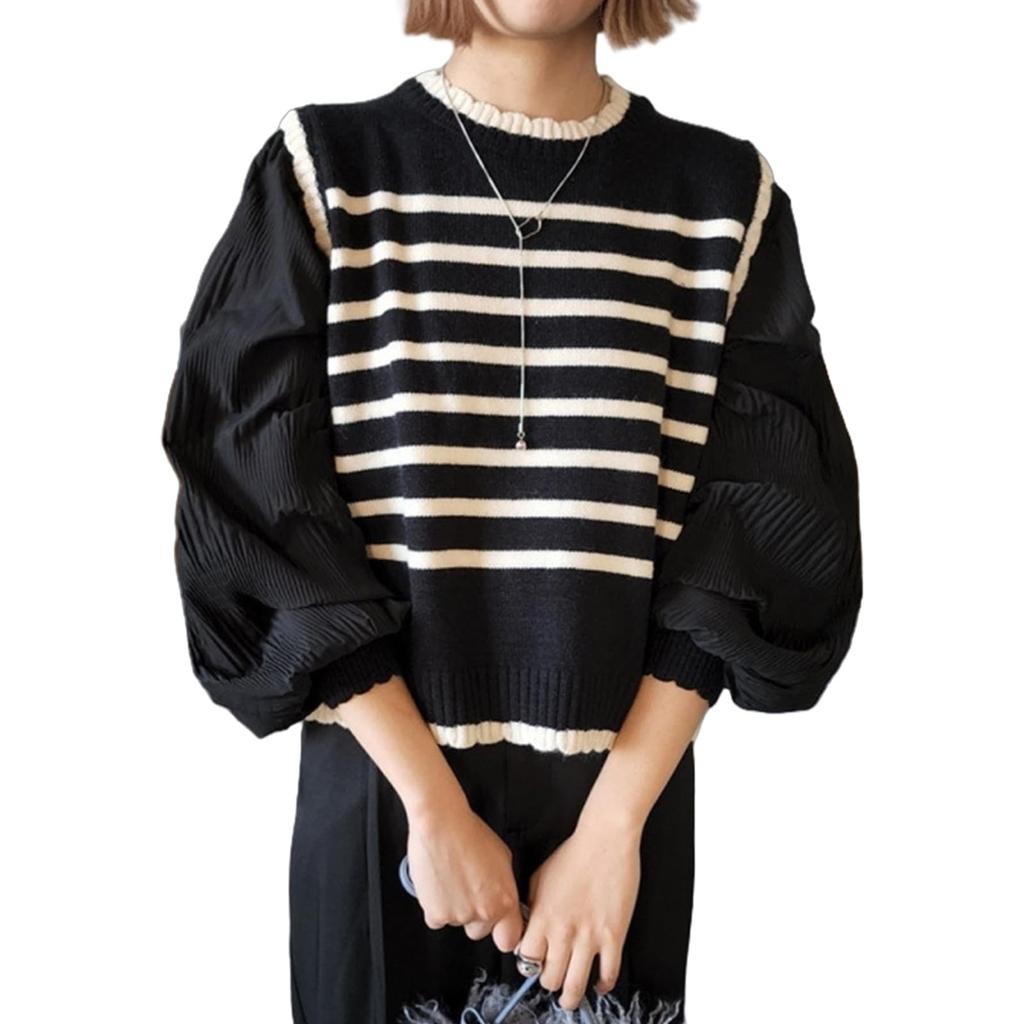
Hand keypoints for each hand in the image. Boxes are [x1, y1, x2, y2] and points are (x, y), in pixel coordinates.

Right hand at [405, 794, 524, 952]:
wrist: (441, 825)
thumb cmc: (470, 834)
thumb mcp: (502, 858)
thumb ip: (504, 887)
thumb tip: (502, 899)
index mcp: (504, 900)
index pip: (509, 938)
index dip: (503, 933)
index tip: (499, 929)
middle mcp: (484, 912)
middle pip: (480, 931)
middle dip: (475, 916)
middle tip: (469, 891)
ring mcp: (459, 915)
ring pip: (457, 923)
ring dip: (455, 908)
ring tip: (453, 879)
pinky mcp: (435, 913)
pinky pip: (437, 919)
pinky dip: (436, 906)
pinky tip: (439, 884)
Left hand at [518, 816, 641, 1008]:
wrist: (605, 840)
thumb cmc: (574, 853)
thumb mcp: (540, 876)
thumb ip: (532, 904)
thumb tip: (529, 922)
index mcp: (542, 916)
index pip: (526, 959)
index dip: (529, 964)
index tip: (535, 964)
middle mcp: (563, 931)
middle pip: (549, 978)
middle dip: (549, 983)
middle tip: (553, 981)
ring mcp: (589, 936)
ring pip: (575, 985)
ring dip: (571, 997)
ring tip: (570, 998)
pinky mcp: (613, 935)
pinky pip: (608, 973)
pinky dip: (604, 985)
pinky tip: (601, 984)